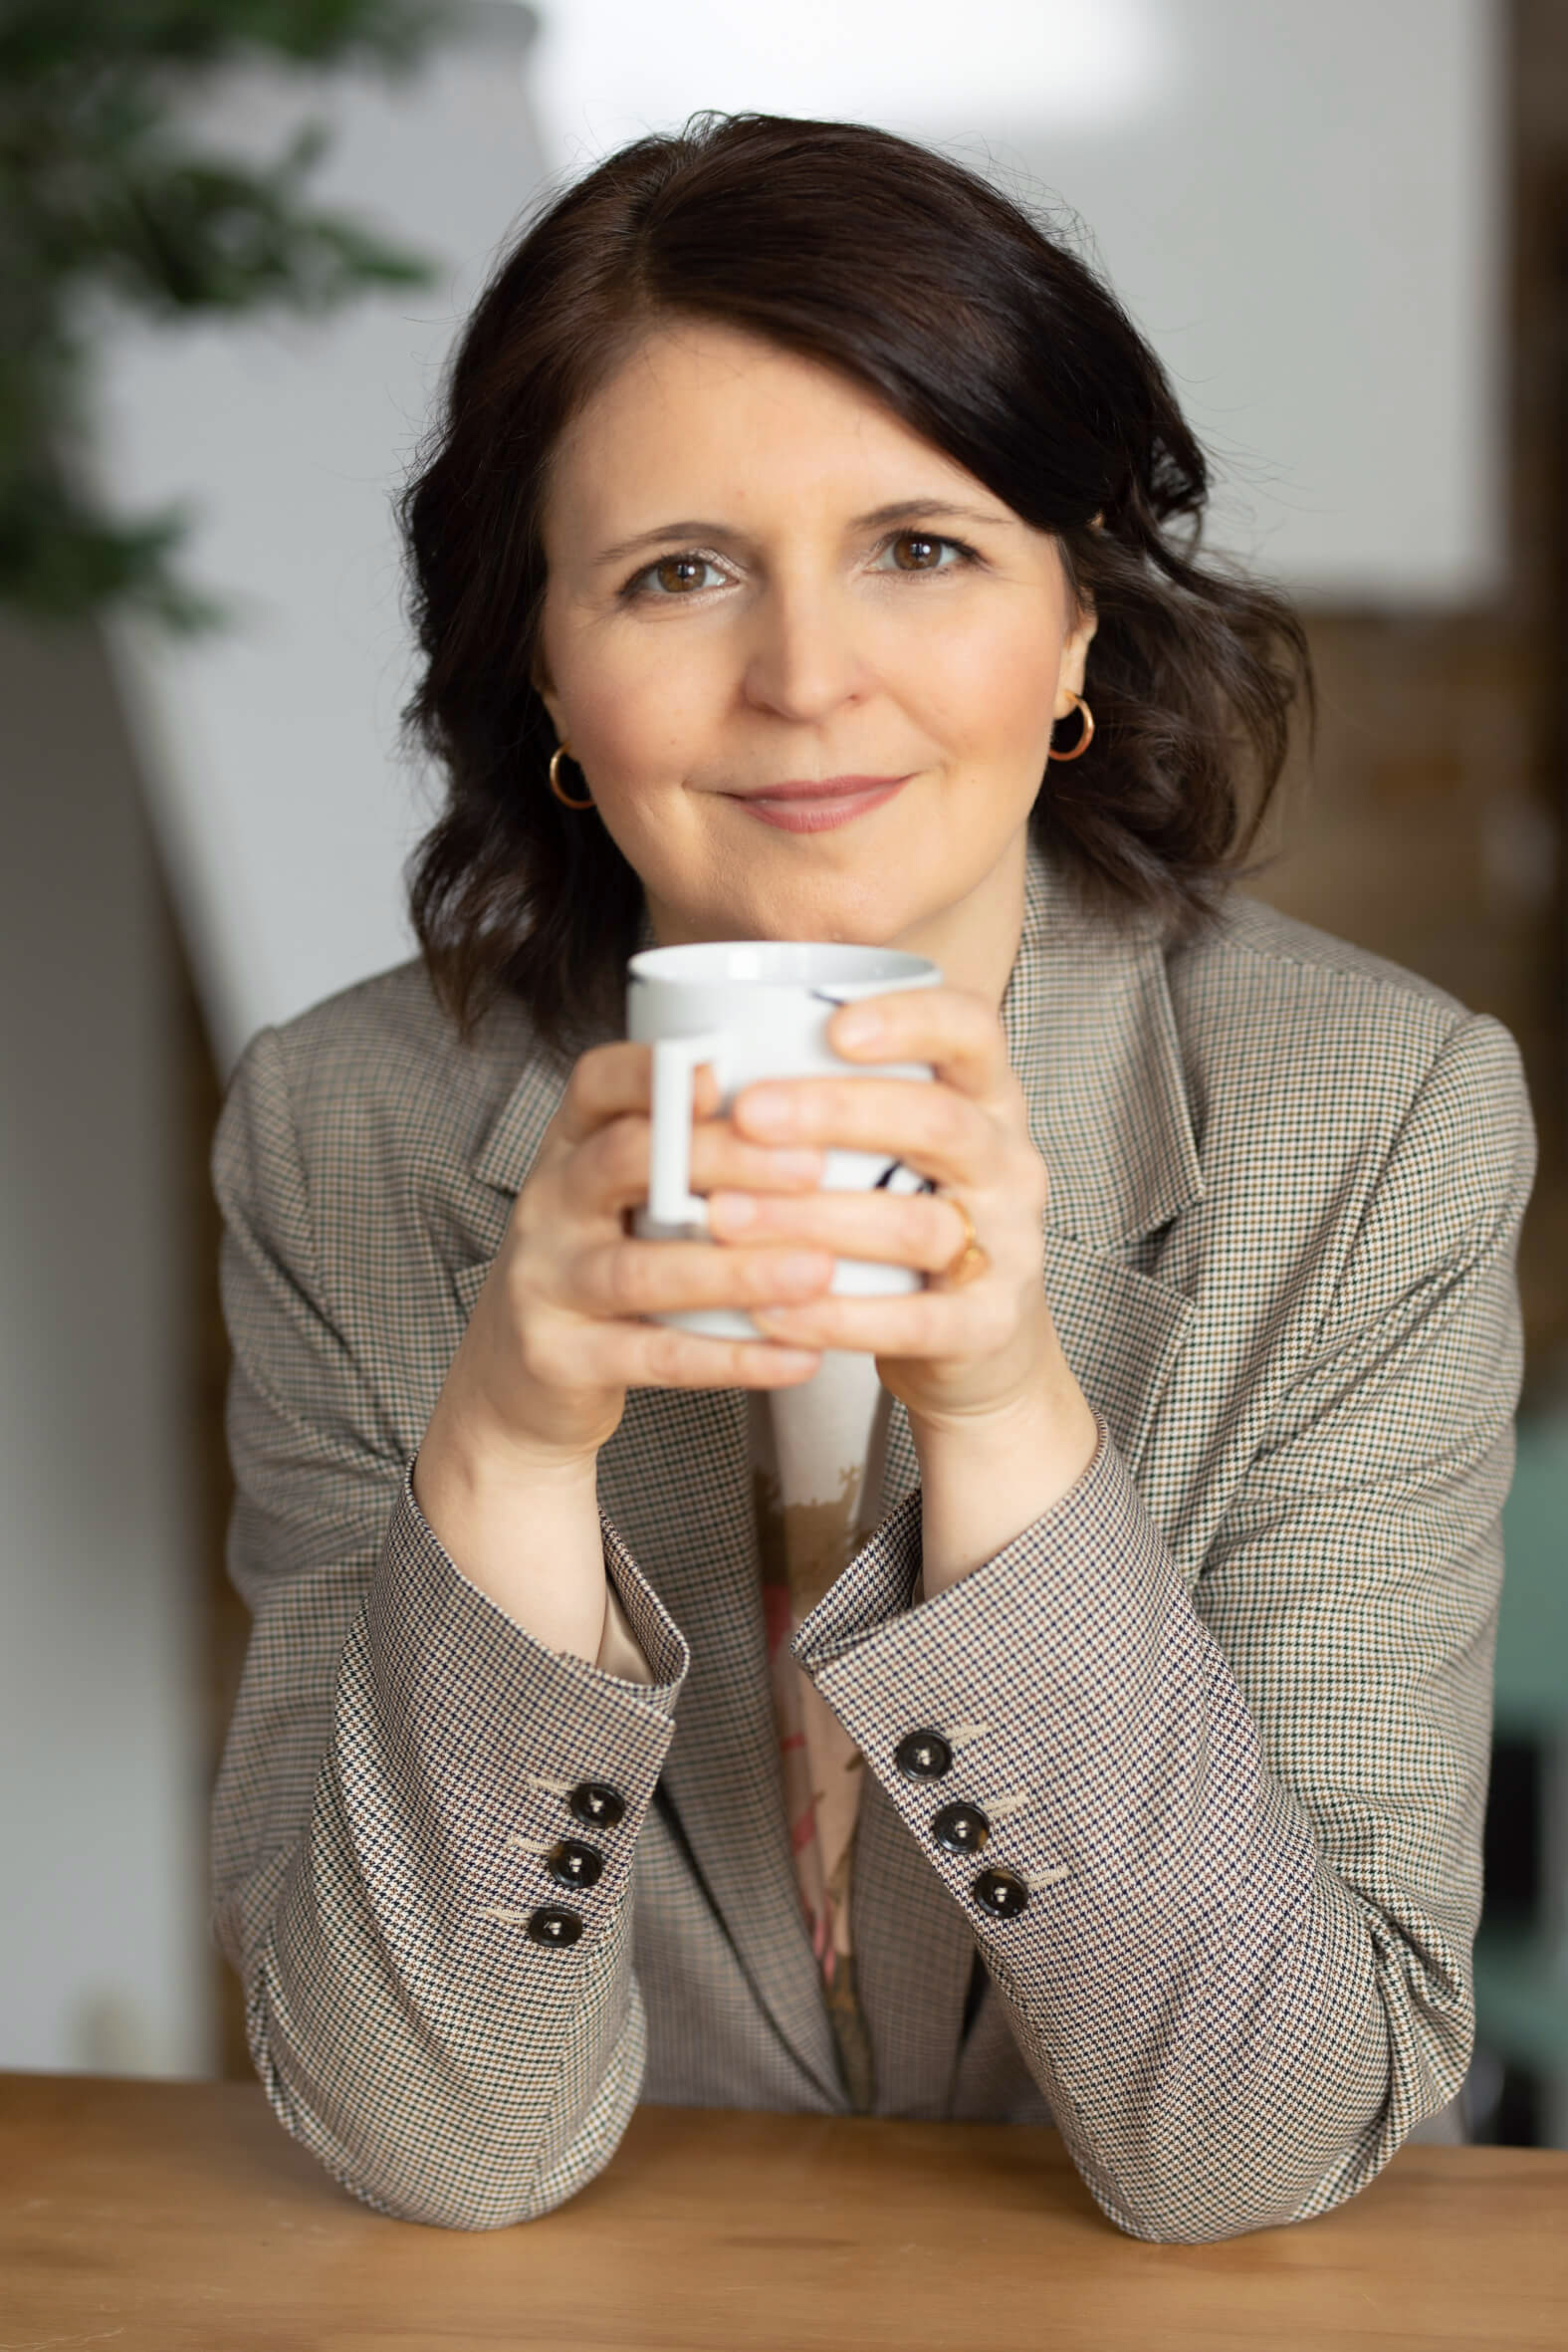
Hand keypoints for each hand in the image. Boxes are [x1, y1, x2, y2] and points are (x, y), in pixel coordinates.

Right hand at [435, 1038, 837, 1474]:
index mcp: (570, 1148)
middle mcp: (548, 1204)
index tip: (722, 1076)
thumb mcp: (626, 1198)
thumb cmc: (601, 1268)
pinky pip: (656, 1357)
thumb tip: (810, 1117)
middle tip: (813, 1168)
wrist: (521, 1381)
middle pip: (626, 1162)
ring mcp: (545, 1282)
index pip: (596, 1085)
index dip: (651, 1072)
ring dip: (736, 1270)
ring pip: (641, 1269)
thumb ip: (687, 1158)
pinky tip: (797, 1356)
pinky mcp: (558, 1358)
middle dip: (723, 1159)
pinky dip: (732, 1357)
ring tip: (818, 1270)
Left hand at [710, 987, 1069, 1433]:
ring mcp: (1011, 1245)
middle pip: (938, 1121)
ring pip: (919, 1225)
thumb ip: (827, 1100)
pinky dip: (837, 1317)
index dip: (910, 1021)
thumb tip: (698, 1070)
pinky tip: (769, 1310)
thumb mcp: (885, 1145)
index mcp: (986, 1097)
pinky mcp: (990, 1324)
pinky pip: (915, 1320)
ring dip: (813, 1219)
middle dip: (835, 1112)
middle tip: (747, 1114)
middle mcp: (1008, 1163)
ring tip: (725, 1217)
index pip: (972, 1030)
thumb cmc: (904, 1214)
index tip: (833, 1029)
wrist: (977, 1339)